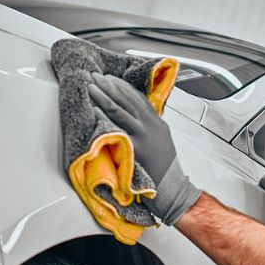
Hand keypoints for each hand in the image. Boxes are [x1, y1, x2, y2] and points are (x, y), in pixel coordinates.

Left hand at [88, 72, 198, 224]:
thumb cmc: (164, 170)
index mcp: (157, 123)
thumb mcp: (160, 142)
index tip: (110, 78)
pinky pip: (117, 127)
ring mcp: (143, 135)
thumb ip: (149, 129)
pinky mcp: (135, 147)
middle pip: (128, 99)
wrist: (172, 189)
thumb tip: (134, 120)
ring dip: (104, 95)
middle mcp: (151, 125)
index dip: (122, 86)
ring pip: (121, 109)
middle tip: (96, 76)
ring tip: (92, 86)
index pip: (139, 98)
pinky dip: (106, 115)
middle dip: (111, 85)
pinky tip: (96, 108)